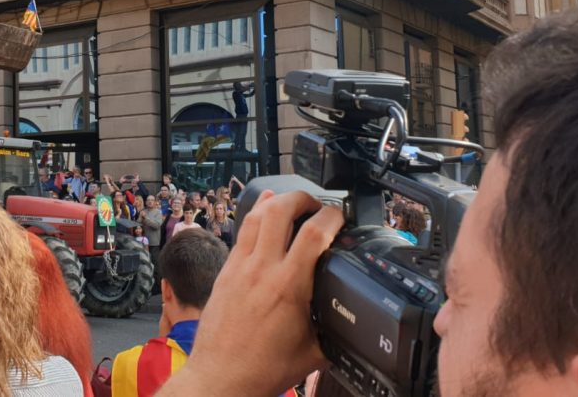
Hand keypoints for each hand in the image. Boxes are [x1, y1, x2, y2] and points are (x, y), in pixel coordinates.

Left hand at [156, 191, 343, 395]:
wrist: (220, 378)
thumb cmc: (262, 369)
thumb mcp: (314, 353)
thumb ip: (336, 331)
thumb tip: (357, 324)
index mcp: (289, 288)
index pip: (314, 235)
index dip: (333, 217)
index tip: (341, 216)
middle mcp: (262, 270)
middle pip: (280, 210)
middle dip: (303, 198)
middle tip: (317, 205)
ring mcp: (240, 267)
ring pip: (257, 215)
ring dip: (278, 201)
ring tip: (293, 203)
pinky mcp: (226, 271)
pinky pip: (241, 232)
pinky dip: (256, 215)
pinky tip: (264, 209)